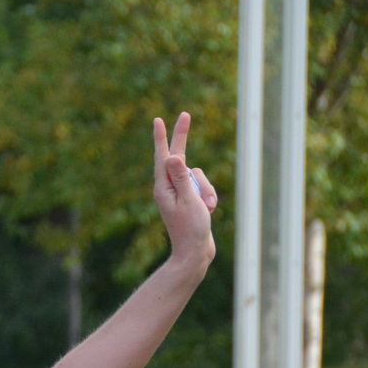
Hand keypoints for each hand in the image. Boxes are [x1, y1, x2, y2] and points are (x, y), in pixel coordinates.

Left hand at [153, 113, 216, 269]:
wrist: (194, 253)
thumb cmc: (191, 229)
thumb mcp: (189, 200)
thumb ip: (182, 178)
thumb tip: (172, 157)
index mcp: (163, 188)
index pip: (163, 157)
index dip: (162, 137)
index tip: (157, 119)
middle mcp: (168, 188)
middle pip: (178, 158)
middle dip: (183, 138)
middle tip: (185, 114)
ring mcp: (179, 193)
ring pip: (198, 175)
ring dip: (207, 189)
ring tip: (206, 207)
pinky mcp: (190, 199)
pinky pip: (204, 188)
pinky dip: (210, 197)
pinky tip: (209, 211)